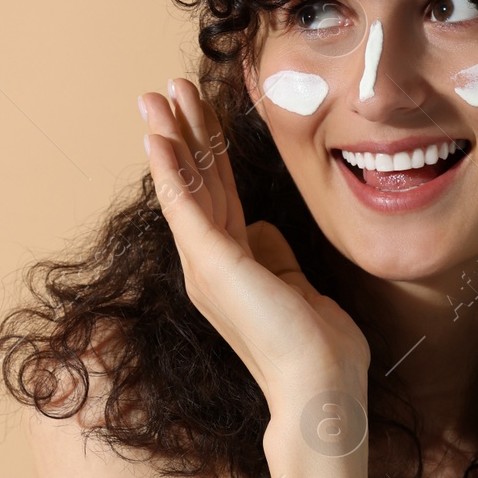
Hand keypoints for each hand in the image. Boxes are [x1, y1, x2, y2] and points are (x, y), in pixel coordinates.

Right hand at [139, 78, 370, 413]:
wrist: (320, 389)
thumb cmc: (319, 353)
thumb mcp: (299, 290)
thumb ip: (277, 258)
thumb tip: (262, 229)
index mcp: (232, 268)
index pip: (217, 195)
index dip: (207, 152)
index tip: (197, 113)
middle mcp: (209, 265)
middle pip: (195, 182)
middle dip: (182, 131)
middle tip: (165, 89)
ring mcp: (206, 264)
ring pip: (185, 184)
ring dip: (171, 135)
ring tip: (157, 94)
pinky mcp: (212, 263)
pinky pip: (185, 204)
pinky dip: (170, 167)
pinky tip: (159, 135)